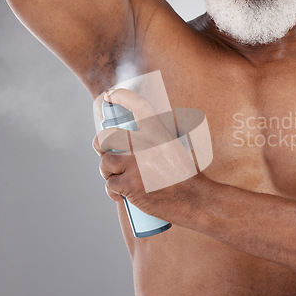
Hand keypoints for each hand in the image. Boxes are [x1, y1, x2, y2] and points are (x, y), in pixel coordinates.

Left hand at [92, 88, 198, 217]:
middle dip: (100, 144)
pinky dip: (113, 191)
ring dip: (107, 171)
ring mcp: (135, 165)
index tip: (109, 95)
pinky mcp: (129, 185)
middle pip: (107, 137)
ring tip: (116, 178)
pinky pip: (110, 184)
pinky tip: (120, 196)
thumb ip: (163, 137)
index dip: (120, 96)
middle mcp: (144, 144)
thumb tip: (153, 128)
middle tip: (104, 151)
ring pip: (105, 162)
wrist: (195, 200)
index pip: (137, 105)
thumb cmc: (188, 176)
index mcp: (158, 132)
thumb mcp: (178, 147)